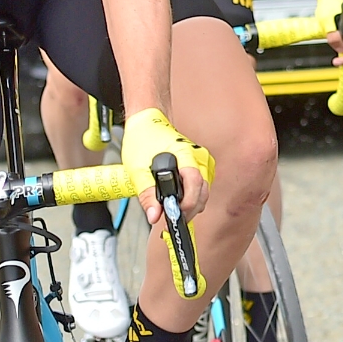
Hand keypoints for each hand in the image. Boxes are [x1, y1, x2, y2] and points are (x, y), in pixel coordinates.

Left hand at [119, 107, 214, 225]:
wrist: (147, 123)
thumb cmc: (142, 140)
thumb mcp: (137, 170)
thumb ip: (147, 195)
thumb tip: (155, 215)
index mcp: (184, 154)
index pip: (195, 184)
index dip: (187, 203)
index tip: (176, 215)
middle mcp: (198, 157)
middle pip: (203, 191)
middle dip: (190, 209)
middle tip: (173, 218)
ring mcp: (202, 160)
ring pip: (205, 190)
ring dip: (193, 204)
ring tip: (175, 210)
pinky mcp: (201, 164)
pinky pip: (203, 185)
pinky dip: (194, 196)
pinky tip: (181, 200)